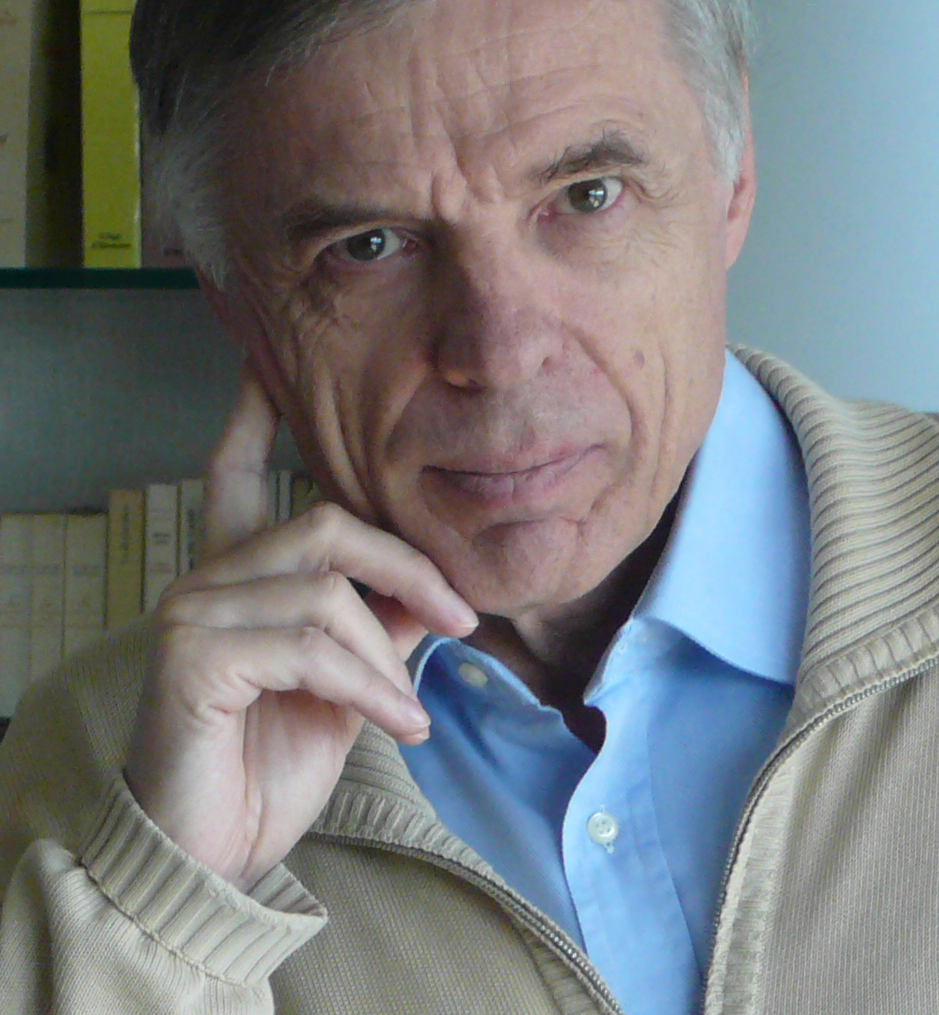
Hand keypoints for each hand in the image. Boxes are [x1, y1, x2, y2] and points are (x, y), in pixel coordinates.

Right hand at [124, 364, 477, 891]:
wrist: (212, 857)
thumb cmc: (270, 766)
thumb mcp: (345, 685)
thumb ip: (377, 624)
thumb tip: (430, 587)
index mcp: (238, 576)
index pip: (238, 476)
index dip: (254, 419)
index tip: (271, 366)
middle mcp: (207, 579)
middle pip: (325, 524)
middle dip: (408, 566)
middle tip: (462, 619)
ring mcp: (192, 612)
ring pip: (326, 589)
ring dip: (388, 653)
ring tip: (411, 706)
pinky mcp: (191, 655)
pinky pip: (310, 645)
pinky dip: (370, 685)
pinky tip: (399, 724)